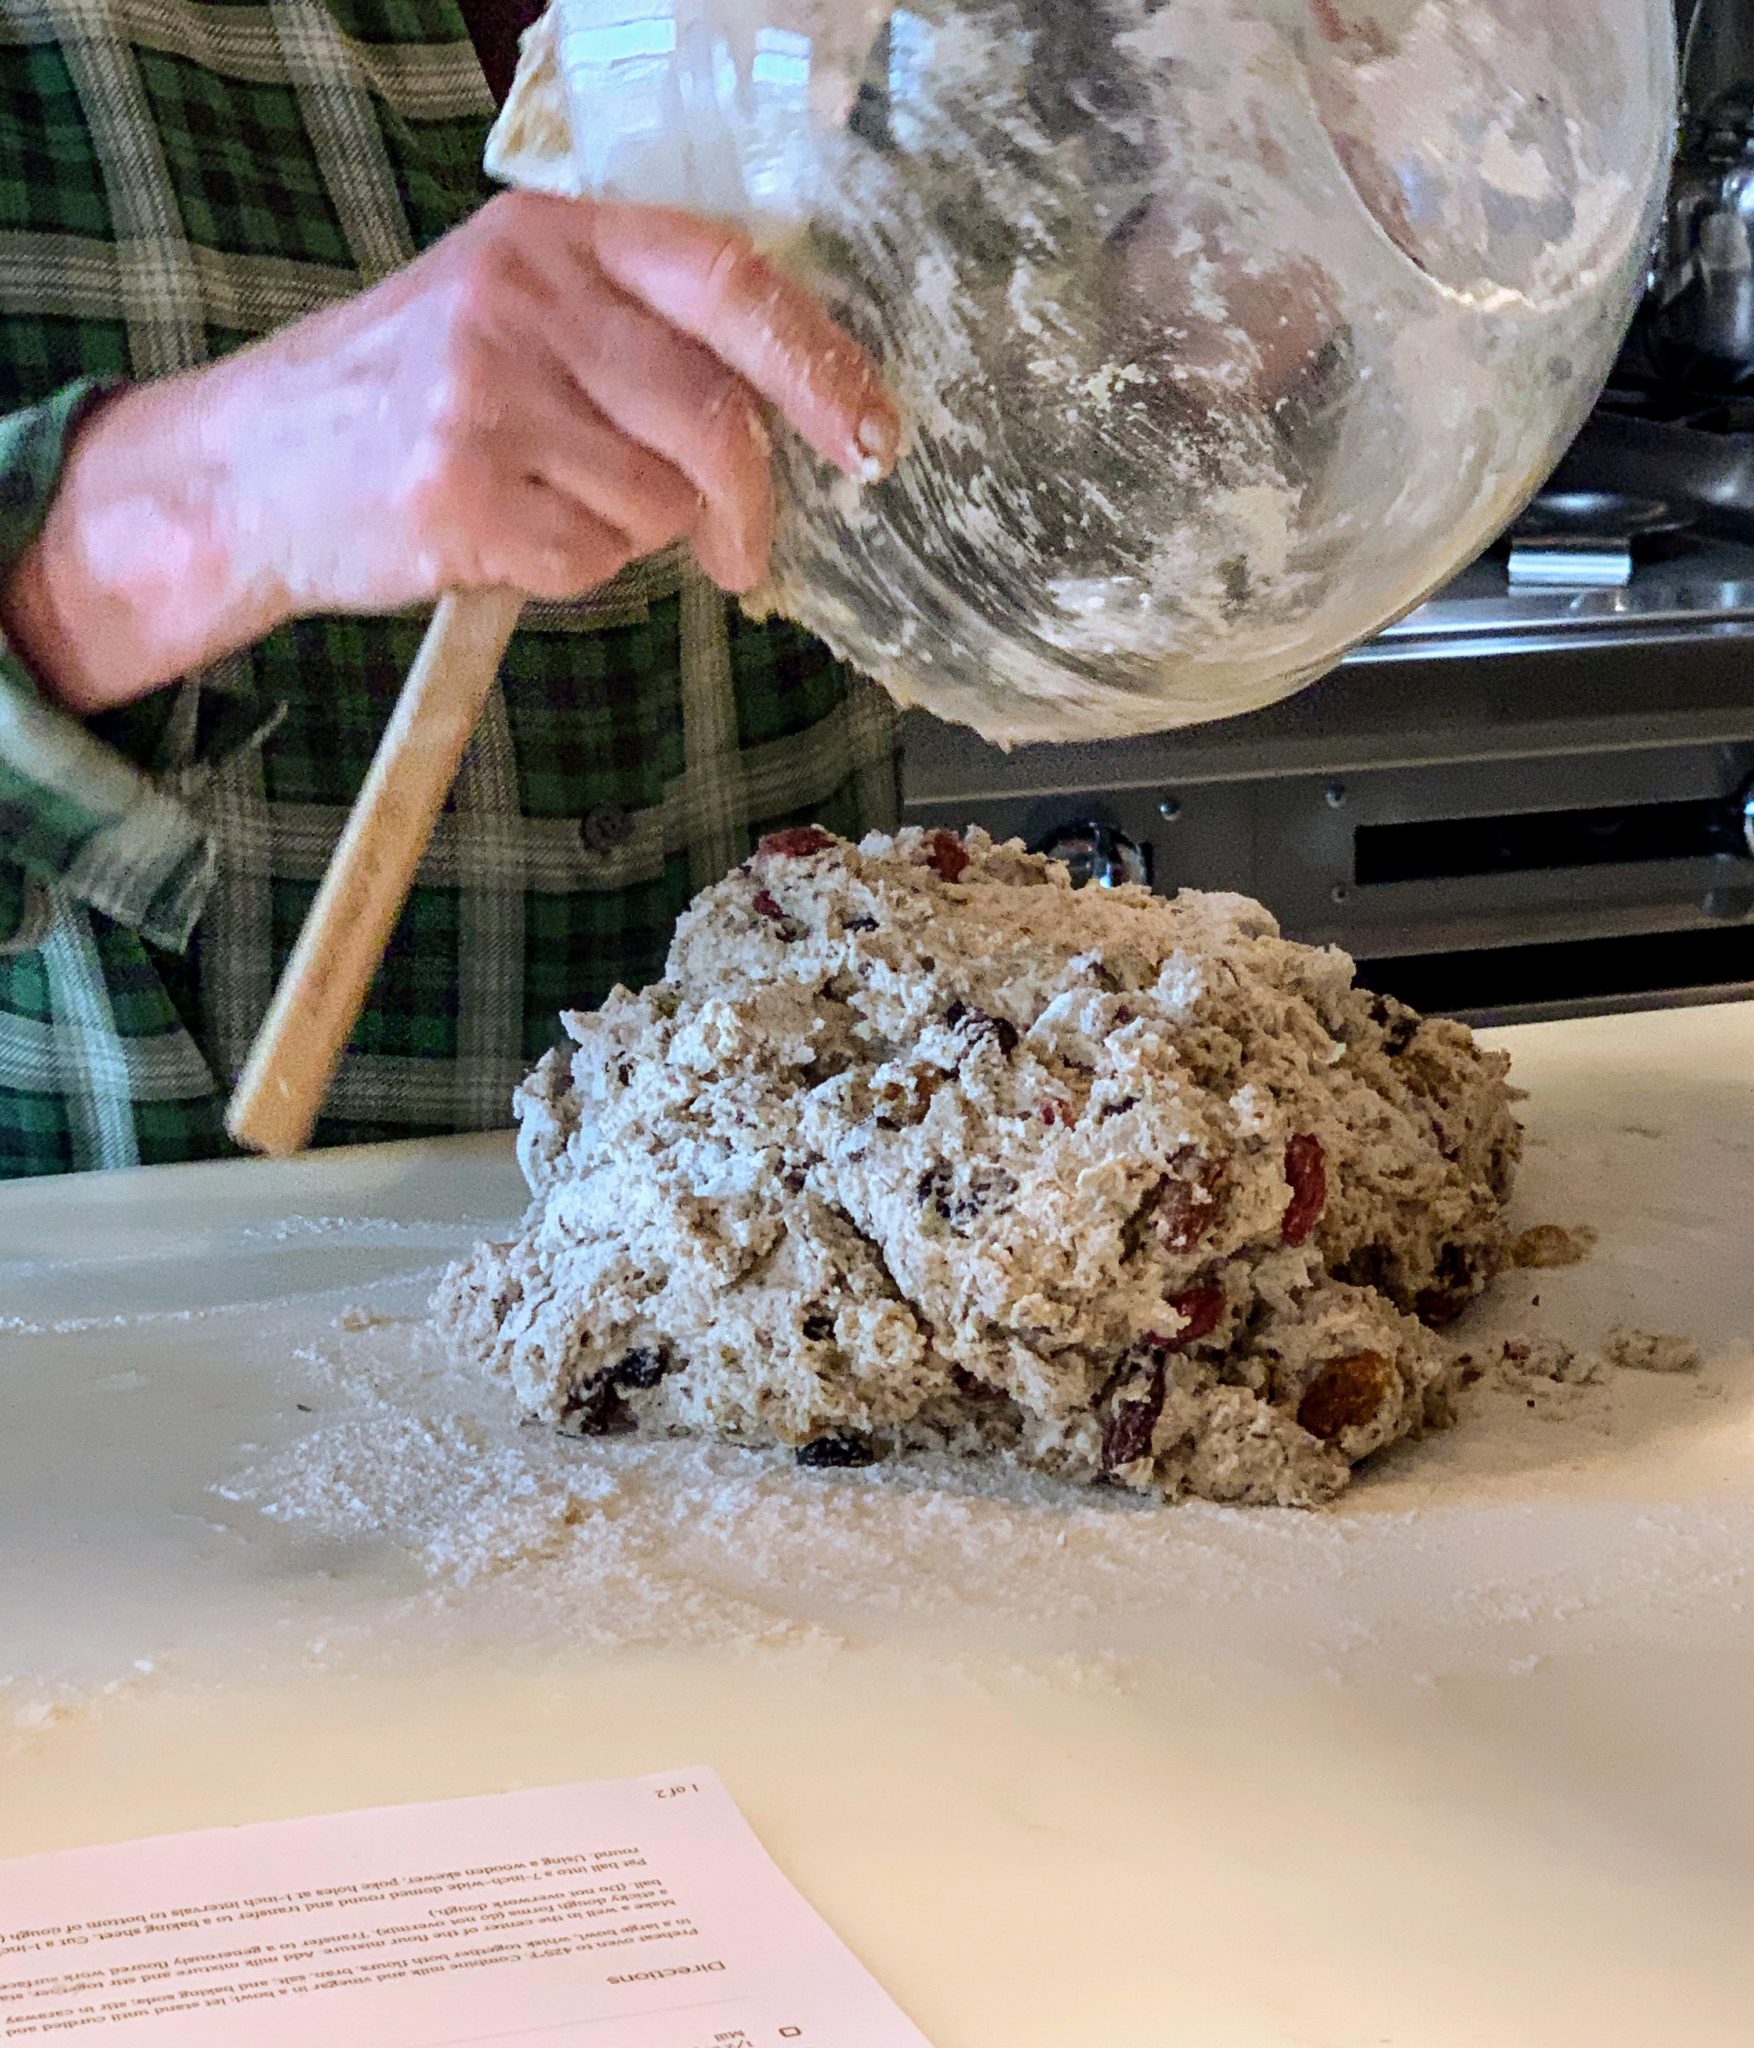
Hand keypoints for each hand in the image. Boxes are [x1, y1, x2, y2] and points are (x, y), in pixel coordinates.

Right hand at [1, 193, 898, 714]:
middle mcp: (523, 299)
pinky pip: (594, 558)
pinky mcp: (462, 494)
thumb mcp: (513, 312)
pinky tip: (509, 536)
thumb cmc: (406, 396)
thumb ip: (636, 334)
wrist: (250, 470)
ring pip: (660, 499)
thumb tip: (789, 416)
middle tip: (748, 553)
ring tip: (551, 506)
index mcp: (552, 234)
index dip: (819, 365)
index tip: (873, 437)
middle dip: (753, 505)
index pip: (730, 282)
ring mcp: (487, 396)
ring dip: (636, 532)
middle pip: (713, 417)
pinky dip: (575, 570)